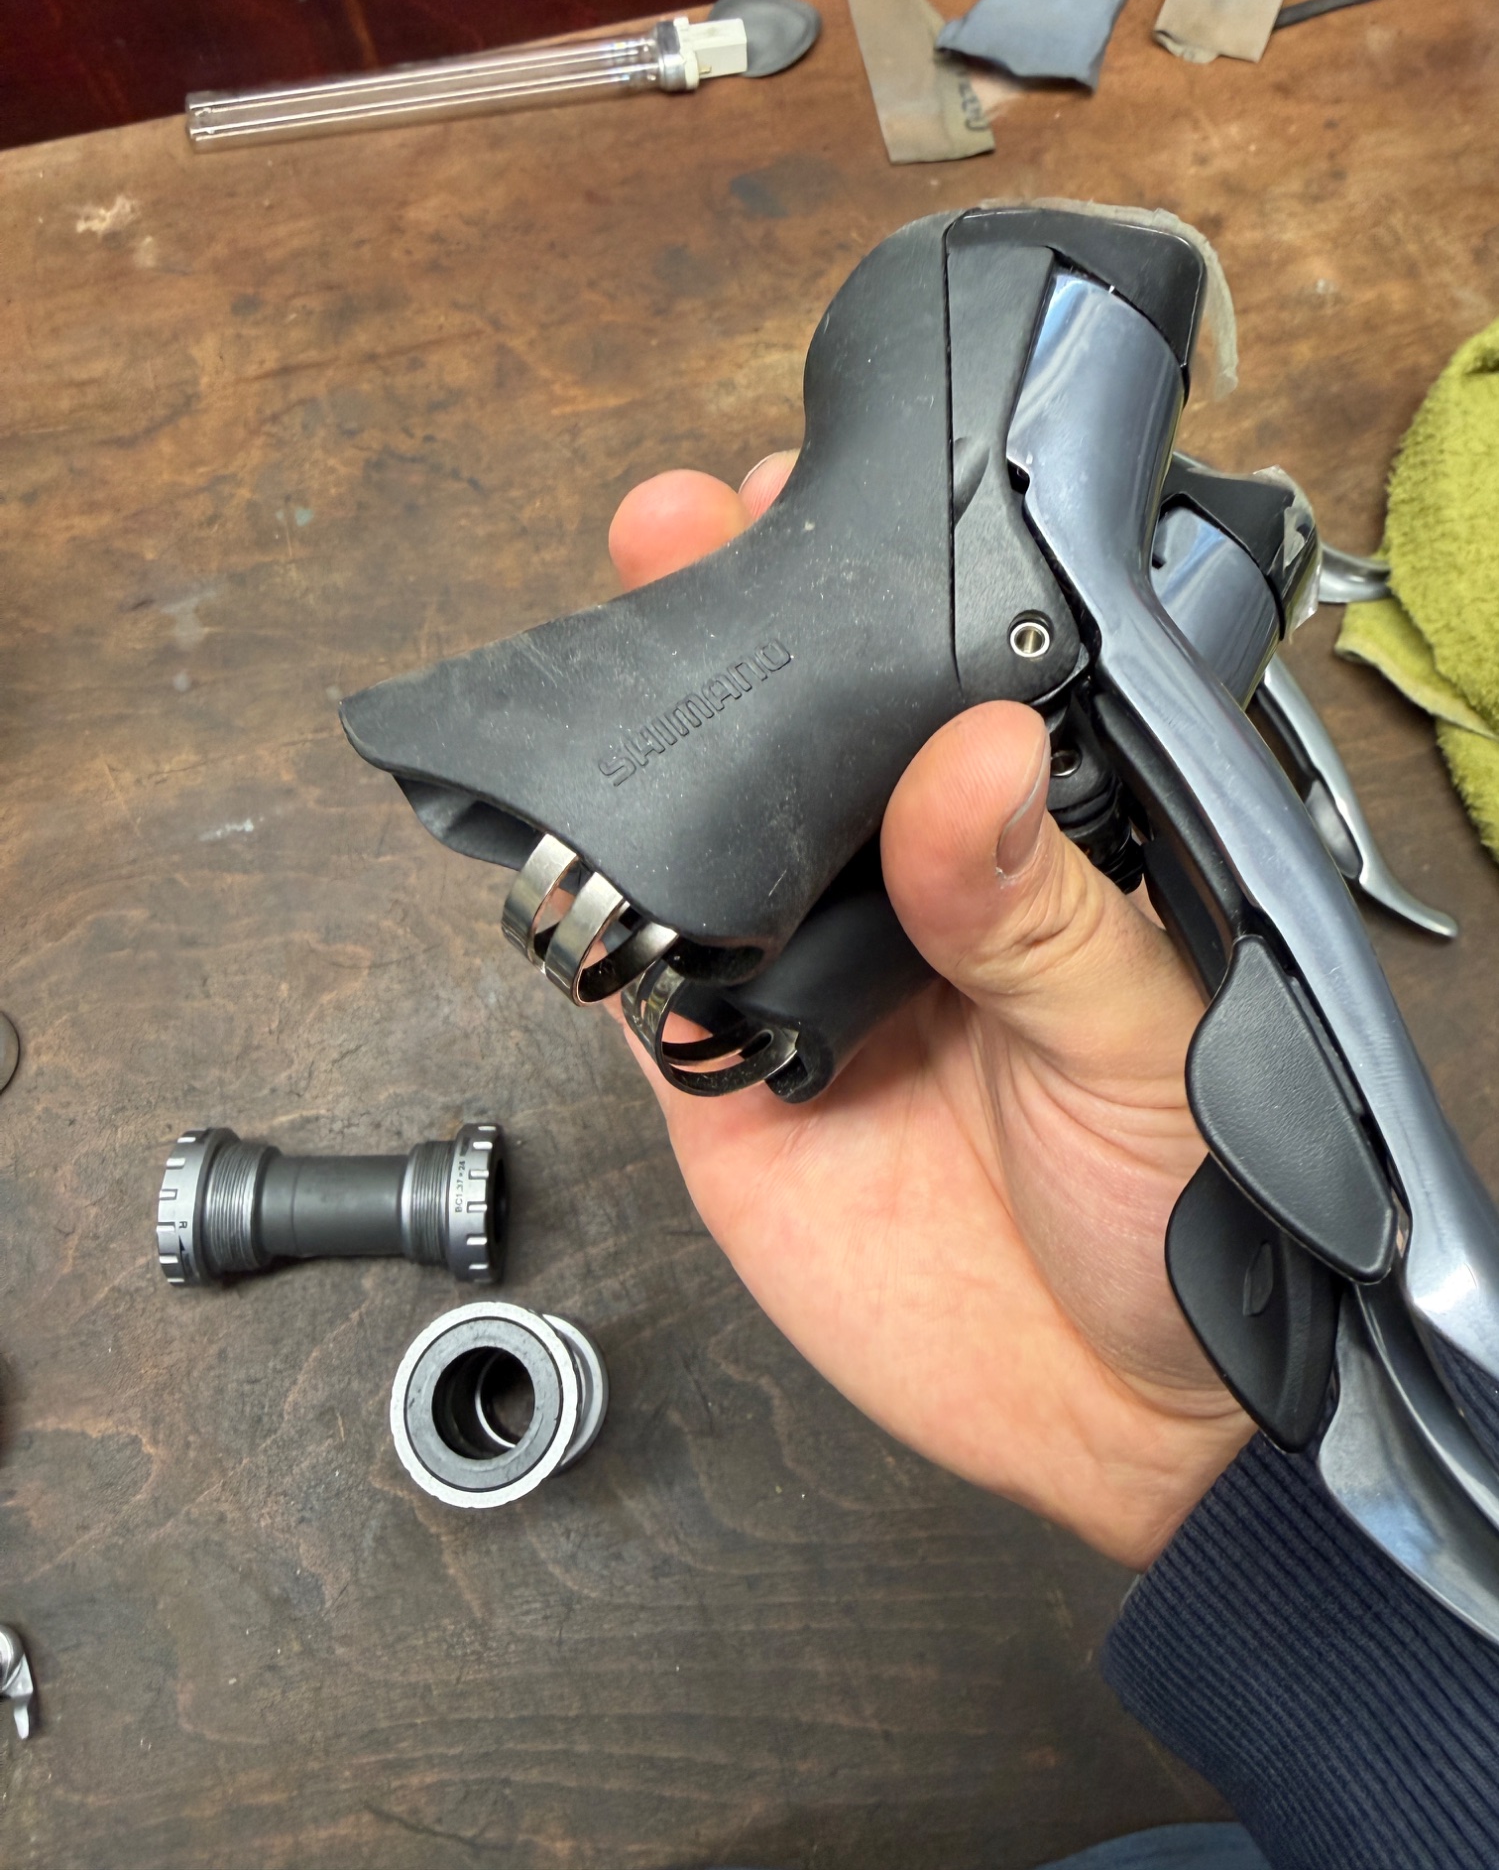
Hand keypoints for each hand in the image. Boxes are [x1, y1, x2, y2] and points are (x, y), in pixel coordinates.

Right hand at [606, 455, 1251, 1568]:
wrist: (1117, 1417)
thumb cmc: (1184, 1209)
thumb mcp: (1138, 1039)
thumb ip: (1042, 906)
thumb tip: (973, 755)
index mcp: (1031, 855)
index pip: (943, 690)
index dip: (880, 593)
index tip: (826, 498)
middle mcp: (910, 897)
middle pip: (801, 741)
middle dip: (731, 623)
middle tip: (683, 524)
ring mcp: (806, 979)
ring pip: (705, 836)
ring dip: (645, 739)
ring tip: (611, 634)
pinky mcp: (725, 1079)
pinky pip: (641, 980)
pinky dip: (596, 909)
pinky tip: (563, 823)